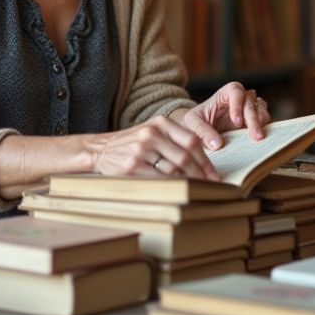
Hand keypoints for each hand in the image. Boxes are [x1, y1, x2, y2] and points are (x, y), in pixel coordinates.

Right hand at [91, 115, 219, 180]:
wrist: (101, 149)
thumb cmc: (133, 143)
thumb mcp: (154, 132)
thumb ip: (176, 141)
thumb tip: (203, 162)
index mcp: (161, 123)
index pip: (192, 141)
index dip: (206, 161)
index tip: (214, 175)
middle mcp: (152, 134)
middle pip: (185, 157)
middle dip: (200, 175)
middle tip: (209, 186)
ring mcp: (141, 150)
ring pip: (173, 171)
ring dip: (186, 182)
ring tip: (193, 190)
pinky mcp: (132, 166)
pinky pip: (158, 180)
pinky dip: (170, 187)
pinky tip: (175, 190)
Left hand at [178, 82, 271, 150]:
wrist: (200, 129)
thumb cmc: (196, 121)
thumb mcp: (193, 124)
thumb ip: (203, 132)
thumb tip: (217, 145)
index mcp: (225, 93)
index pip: (235, 91)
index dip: (238, 104)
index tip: (236, 122)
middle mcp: (240, 99)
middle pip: (250, 103)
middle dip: (253, 119)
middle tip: (254, 135)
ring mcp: (249, 110)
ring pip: (261, 109)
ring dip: (261, 123)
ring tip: (258, 137)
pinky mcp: (254, 122)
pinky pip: (265, 121)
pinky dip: (265, 128)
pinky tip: (261, 139)